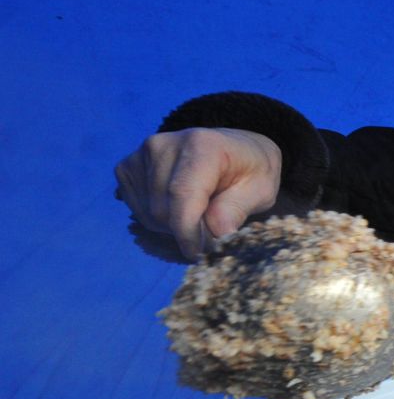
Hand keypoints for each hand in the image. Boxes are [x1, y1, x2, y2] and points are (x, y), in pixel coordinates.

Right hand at [113, 128, 282, 260]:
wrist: (234, 149)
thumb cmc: (251, 171)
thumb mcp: (260, 190)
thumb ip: (237, 209)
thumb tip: (219, 233)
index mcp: (201, 146)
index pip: (182, 195)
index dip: (187, 231)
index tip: (197, 254)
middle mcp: (164, 144)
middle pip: (162, 209)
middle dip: (185, 231)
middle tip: (208, 232)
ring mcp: (142, 154)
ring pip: (147, 213)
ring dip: (171, 227)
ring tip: (196, 215)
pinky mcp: (127, 166)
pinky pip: (135, 207)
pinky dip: (156, 219)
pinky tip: (177, 208)